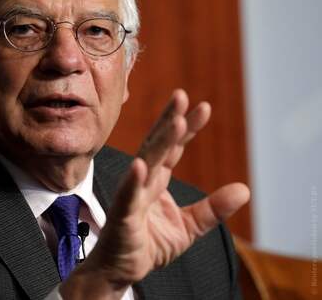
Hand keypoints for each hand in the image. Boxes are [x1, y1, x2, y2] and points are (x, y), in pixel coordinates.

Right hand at [60, 89, 249, 298]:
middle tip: (182, 96)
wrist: (120, 269)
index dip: (187, 127)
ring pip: (146, 162)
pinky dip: (133, 181)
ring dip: (160, 142)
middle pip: (158, 145)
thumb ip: (213, 208)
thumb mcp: (188, 226)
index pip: (174, 148)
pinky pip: (127, 196)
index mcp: (157, 180)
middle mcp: (144, 181)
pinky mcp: (122, 215)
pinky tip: (141, 166)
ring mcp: (131, 195)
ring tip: (175, 121)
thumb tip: (244, 190)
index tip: (203, 107)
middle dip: (170, 120)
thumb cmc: (147, 243)